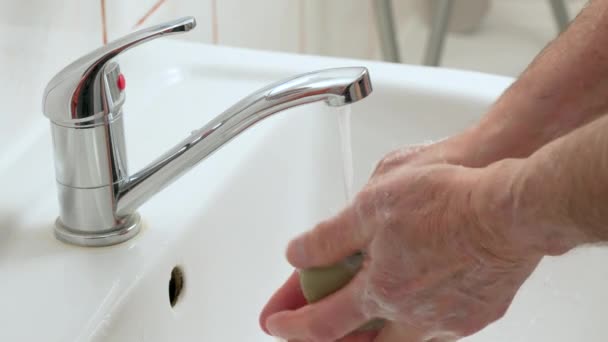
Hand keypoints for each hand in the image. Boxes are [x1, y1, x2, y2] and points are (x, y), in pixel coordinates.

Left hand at [260, 151, 541, 340]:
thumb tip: (298, 254)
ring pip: (402, 341)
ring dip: (375, 334)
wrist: (511, 210)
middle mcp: (412, 314)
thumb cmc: (448, 202)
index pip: (321, 323)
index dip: (292, 326)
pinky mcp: (478, 312)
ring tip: (364, 316)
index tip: (275, 324)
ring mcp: (448, 319)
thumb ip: (329, 237)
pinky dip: (413, 321)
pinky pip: (436, 328)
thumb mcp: (370, 206)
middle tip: (318, 329)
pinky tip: (416, 299)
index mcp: (381, 290)